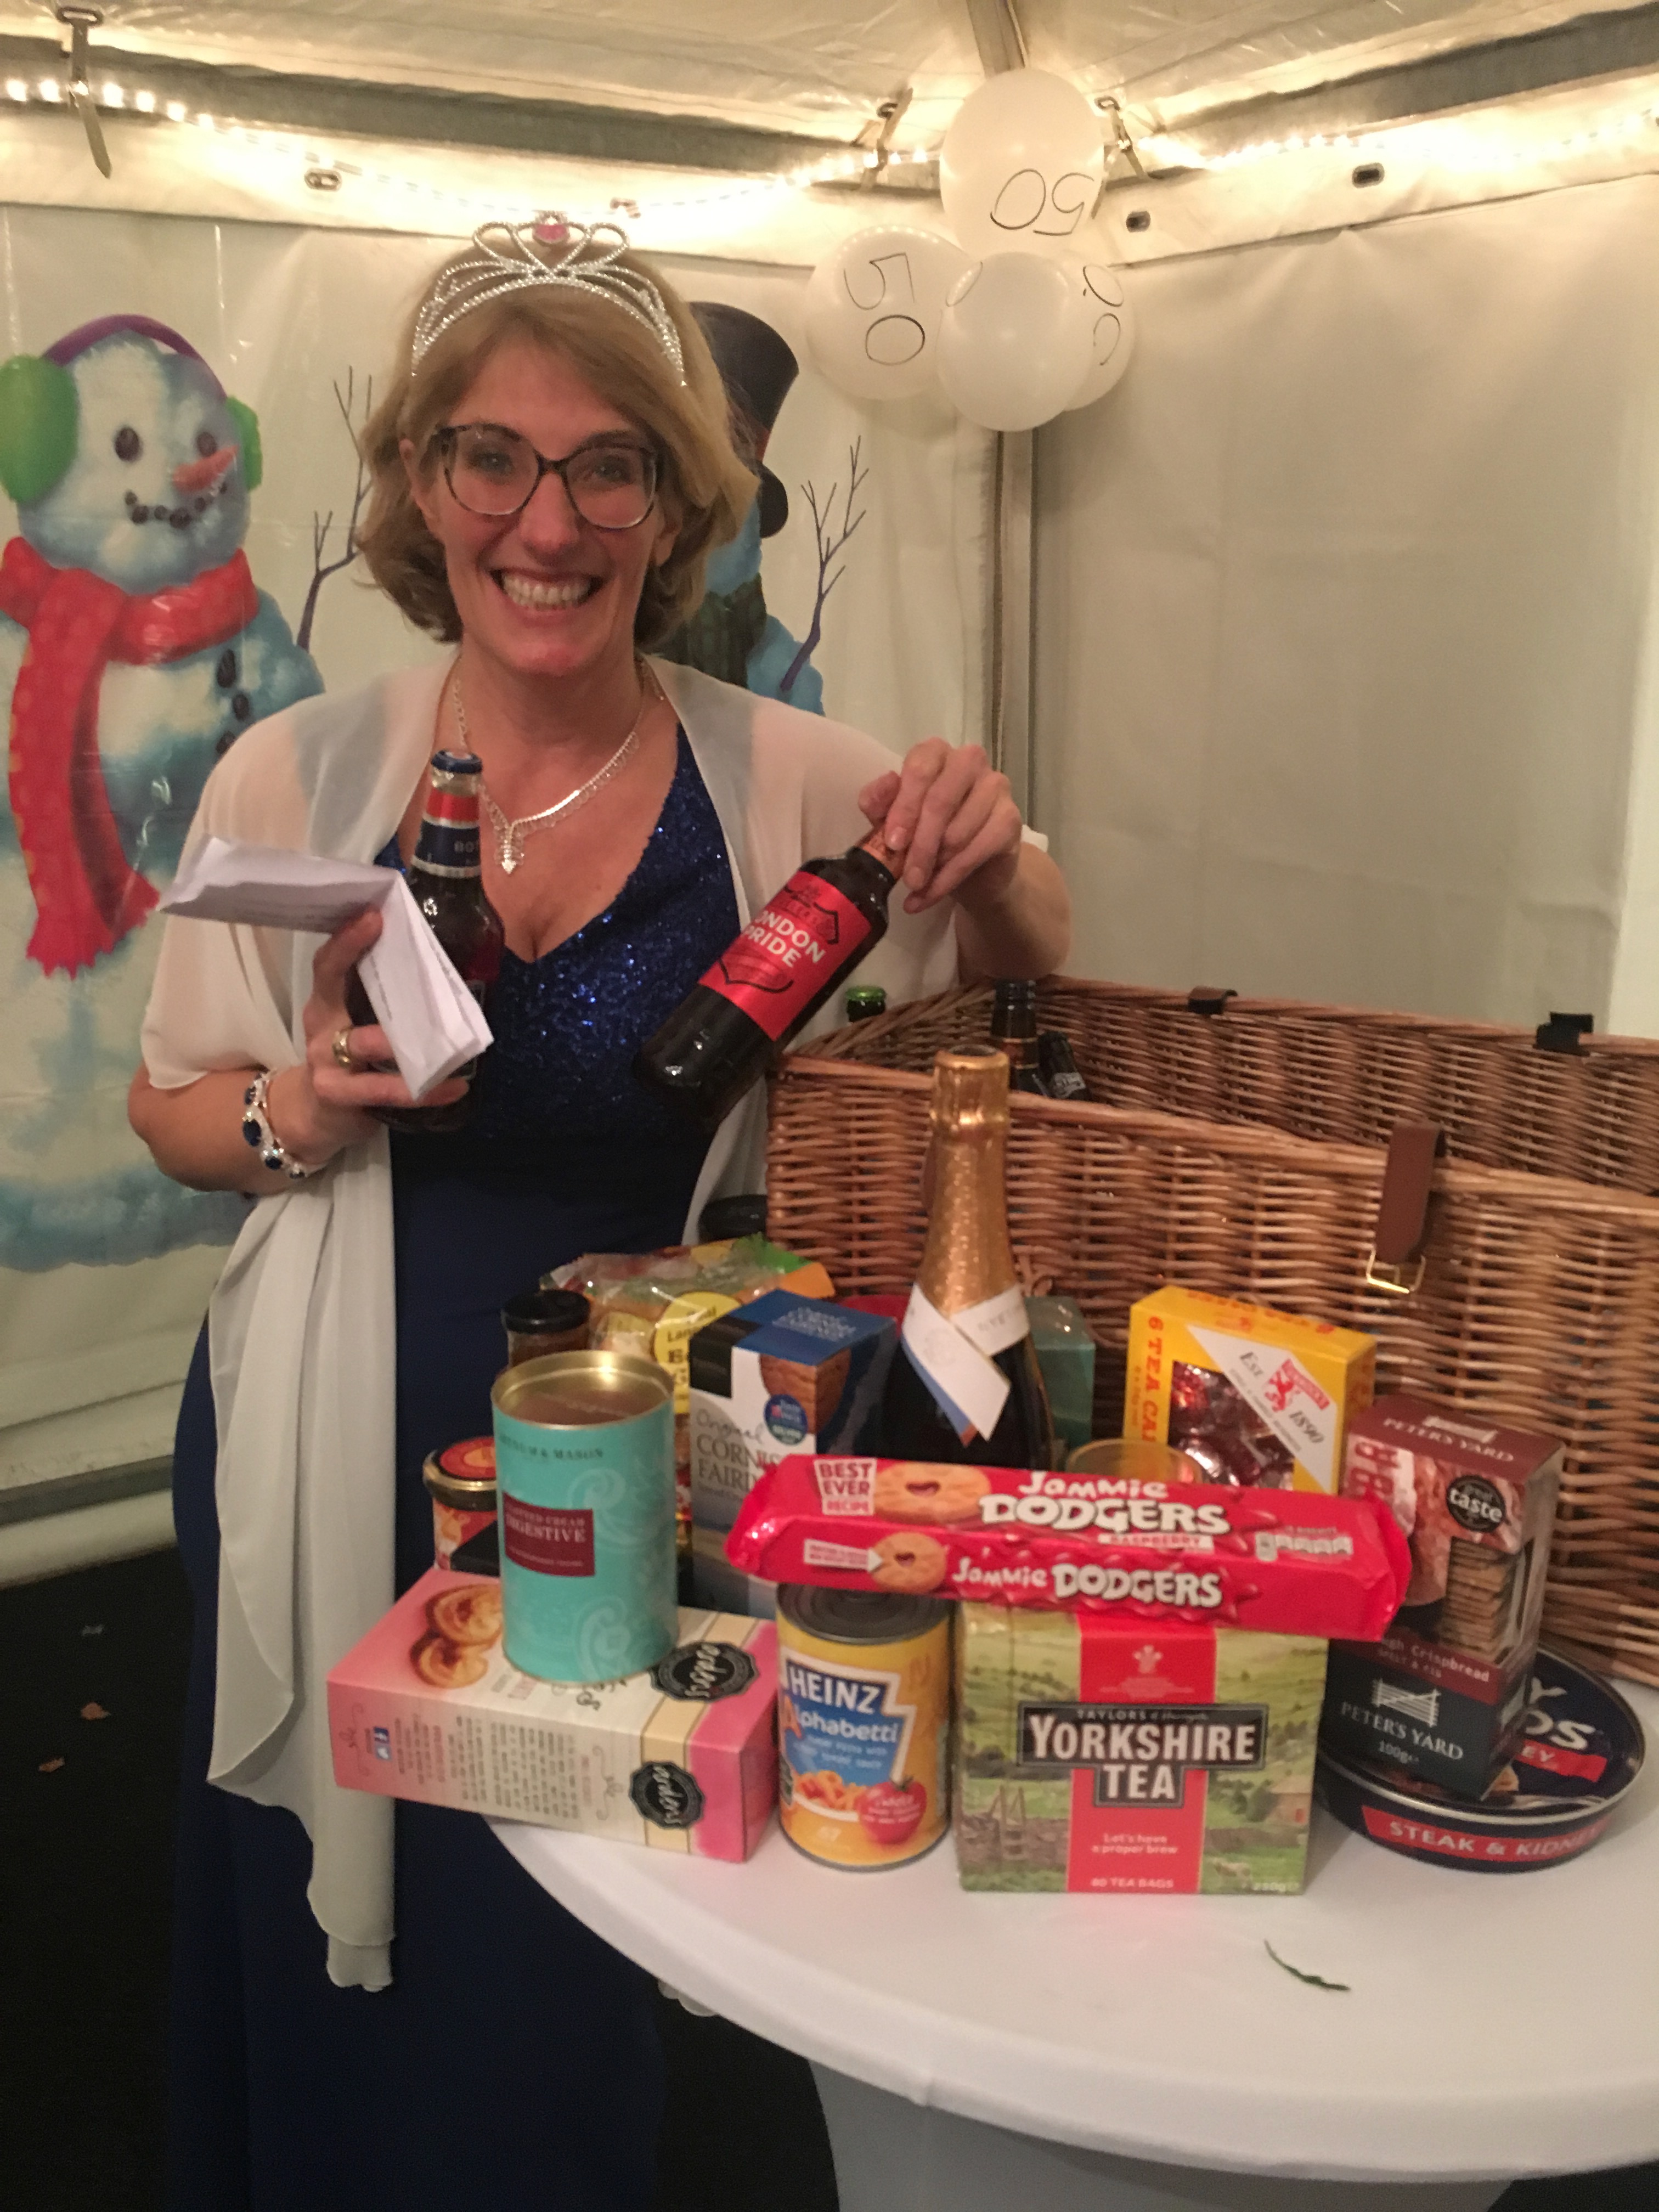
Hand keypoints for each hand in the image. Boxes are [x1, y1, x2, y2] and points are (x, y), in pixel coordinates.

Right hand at [267, 908, 466, 1167]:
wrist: (312, 1118)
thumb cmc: (344, 1062)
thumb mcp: (351, 1026)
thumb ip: (378, 1002)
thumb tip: (432, 968)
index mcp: (325, 1003)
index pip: (328, 963)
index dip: (347, 939)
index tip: (374, 915)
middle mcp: (321, 1026)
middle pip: (332, 987)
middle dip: (358, 964)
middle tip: (400, 947)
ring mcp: (326, 1062)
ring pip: (364, 1043)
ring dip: (404, 1041)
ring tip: (447, 1039)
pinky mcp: (339, 1095)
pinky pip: (385, 1091)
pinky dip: (425, 1091)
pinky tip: (455, 1088)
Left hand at [858, 740, 1021, 915]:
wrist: (972, 868)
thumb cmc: (928, 835)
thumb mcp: (895, 820)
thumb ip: (880, 805)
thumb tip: (872, 799)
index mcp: (936, 753)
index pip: (920, 768)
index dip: (904, 807)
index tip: (893, 842)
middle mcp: (969, 761)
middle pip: (940, 800)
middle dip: (919, 844)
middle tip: (906, 875)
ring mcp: (995, 787)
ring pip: (958, 831)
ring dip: (934, 866)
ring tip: (917, 885)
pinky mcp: (1011, 819)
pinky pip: (977, 851)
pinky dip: (949, 879)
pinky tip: (930, 895)